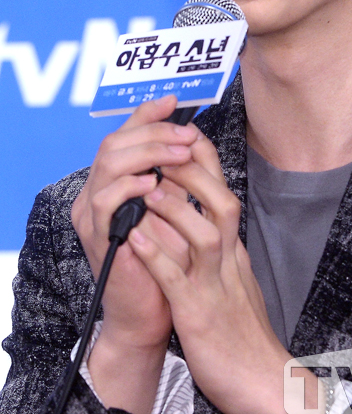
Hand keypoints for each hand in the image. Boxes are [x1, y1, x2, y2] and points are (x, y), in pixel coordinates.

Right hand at [71, 95, 198, 413]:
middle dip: (155, 132)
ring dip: (147, 151)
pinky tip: (153, 182)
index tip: (176, 102)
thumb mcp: (175, 206)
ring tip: (178, 152)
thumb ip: (178, 173)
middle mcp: (98, 191)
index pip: (125, 133)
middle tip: (186, 134)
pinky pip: (104, 200)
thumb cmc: (165, 259)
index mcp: (116, 181)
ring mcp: (93, 213)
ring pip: (108, 162)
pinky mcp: (97, 236)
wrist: (150, 311)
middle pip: (115, 140)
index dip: (148, 114)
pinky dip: (128, 185)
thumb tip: (196, 135)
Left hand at [128, 131, 322, 413]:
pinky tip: (136, 241)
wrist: (265, 379)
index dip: (203, 159)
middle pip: (222, 202)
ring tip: (148, 188)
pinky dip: (158, 258)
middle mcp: (231, 258)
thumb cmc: (243, 327)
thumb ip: (222, 243)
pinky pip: (178, 281)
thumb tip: (207, 213)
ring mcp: (217, 285)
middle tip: (162, 150)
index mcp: (235, 247)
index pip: (224, 191)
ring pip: (205, 235)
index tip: (181, 132)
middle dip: (192, 172)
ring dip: (177, 209)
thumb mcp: (236, 275)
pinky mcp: (200, 314)